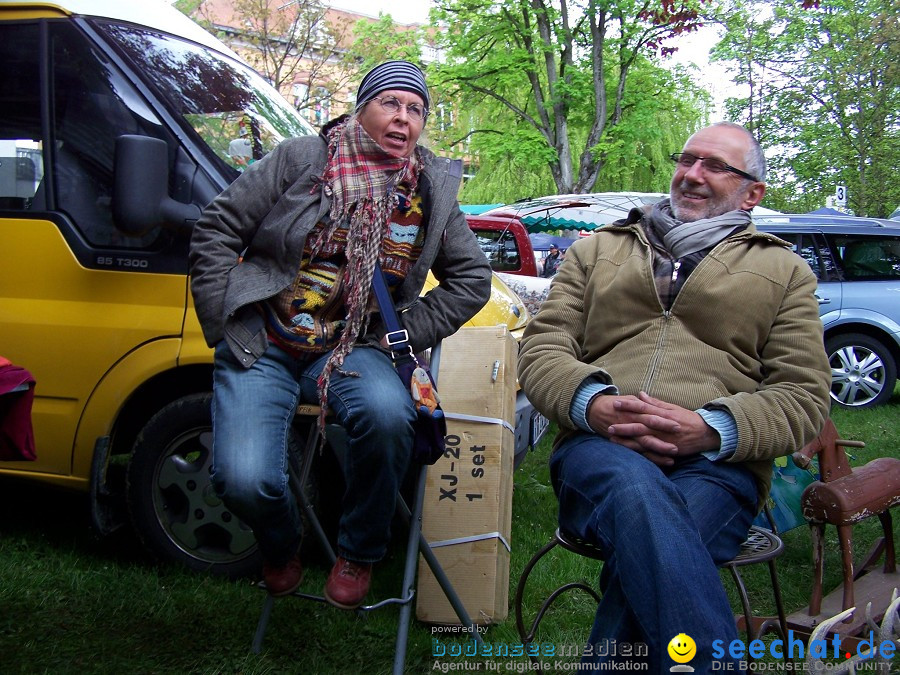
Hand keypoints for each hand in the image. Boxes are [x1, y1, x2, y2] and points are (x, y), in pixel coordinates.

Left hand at [587, 392, 719, 465]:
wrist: (706, 434)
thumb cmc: (688, 419)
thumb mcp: (672, 408)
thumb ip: (655, 403)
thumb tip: (640, 394)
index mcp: (663, 414)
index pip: (643, 408)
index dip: (629, 405)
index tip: (615, 402)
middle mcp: (662, 426)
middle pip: (640, 424)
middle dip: (623, 424)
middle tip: (608, 423)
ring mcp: (665, 439)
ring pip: (643, 439)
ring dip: (627, 439)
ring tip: (612, 438)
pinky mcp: (668, 450)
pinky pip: (651, 452)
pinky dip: (639, 452)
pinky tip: (628, 452)